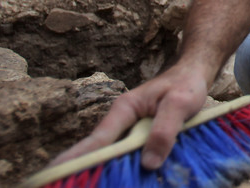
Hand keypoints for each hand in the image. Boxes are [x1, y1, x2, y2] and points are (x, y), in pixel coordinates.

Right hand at [50, 63, 209, 170]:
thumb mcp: (180, 104)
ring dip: (102, 169)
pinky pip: (127, 155)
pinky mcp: (139, 136)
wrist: (193, 73)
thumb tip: (148, 163)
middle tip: (64, 184)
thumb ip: (165, 130)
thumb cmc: (185, 85)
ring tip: (82, 184)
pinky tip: (117, 180)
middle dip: (82, 167)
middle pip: (100, 149)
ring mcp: (129, 129)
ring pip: (113, 153)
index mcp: (125, 109)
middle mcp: (122, 120)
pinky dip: (122, 167)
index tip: (56, 171)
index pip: (99, 139)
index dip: (78, 157)